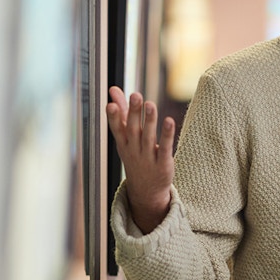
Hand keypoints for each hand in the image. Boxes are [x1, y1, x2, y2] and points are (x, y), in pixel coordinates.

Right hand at [105, 86, 175, 232]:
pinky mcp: (163, 164)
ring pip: (148, 138)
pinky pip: (165, 148)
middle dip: (134, 113)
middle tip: (136, 95)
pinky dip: (167, 135)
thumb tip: (113, 89)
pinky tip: (170, 120)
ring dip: (150, 121)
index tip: (110, 105)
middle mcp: (134, 150)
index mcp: (124, 143)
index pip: (117, 129)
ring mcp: (148, 158)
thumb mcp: (126, 137)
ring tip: (150, 104)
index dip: (114, 117)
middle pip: (133, 130)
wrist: (146, 190)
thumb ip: (122, 112)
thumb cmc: (135, 156)